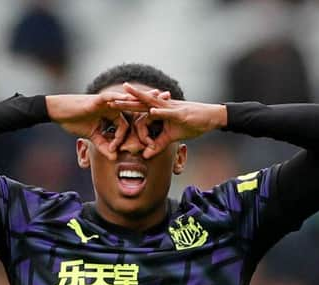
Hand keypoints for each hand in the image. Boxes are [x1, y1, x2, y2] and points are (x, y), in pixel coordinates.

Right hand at [46, 89, 170, 159]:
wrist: (59, 112)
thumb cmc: (74, 122)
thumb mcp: (92, 137)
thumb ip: (104, 146)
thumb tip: (114, 157)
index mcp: (112, 112)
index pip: (131, 119)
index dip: (142, 124)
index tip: (156, 128)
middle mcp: (112, 104)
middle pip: (136, 103)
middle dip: (152, 101)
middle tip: (169, 97)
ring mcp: (106, 101)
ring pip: (128, 99)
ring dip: (143, 97)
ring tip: (157, 95)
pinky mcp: (98, 100)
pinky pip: (113, 99)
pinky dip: (123, 99)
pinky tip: (133, 98)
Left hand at [108, 83, 227, 158]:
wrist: (211, 117)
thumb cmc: (193, 124)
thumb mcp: (173, 136)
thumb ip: (158, 144)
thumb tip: (145, 155)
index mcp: (159, 111)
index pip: (139, 112)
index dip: (126, 112)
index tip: (113, 111)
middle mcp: (163, 106)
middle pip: (139, 103)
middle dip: (123, 101)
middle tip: (106, 99)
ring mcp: (171, 108)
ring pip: (150, 102)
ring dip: (136, 99)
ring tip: (123, 95)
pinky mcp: (180, 113)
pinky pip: (168, 112)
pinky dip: (159, 112)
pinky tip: (150, 111)